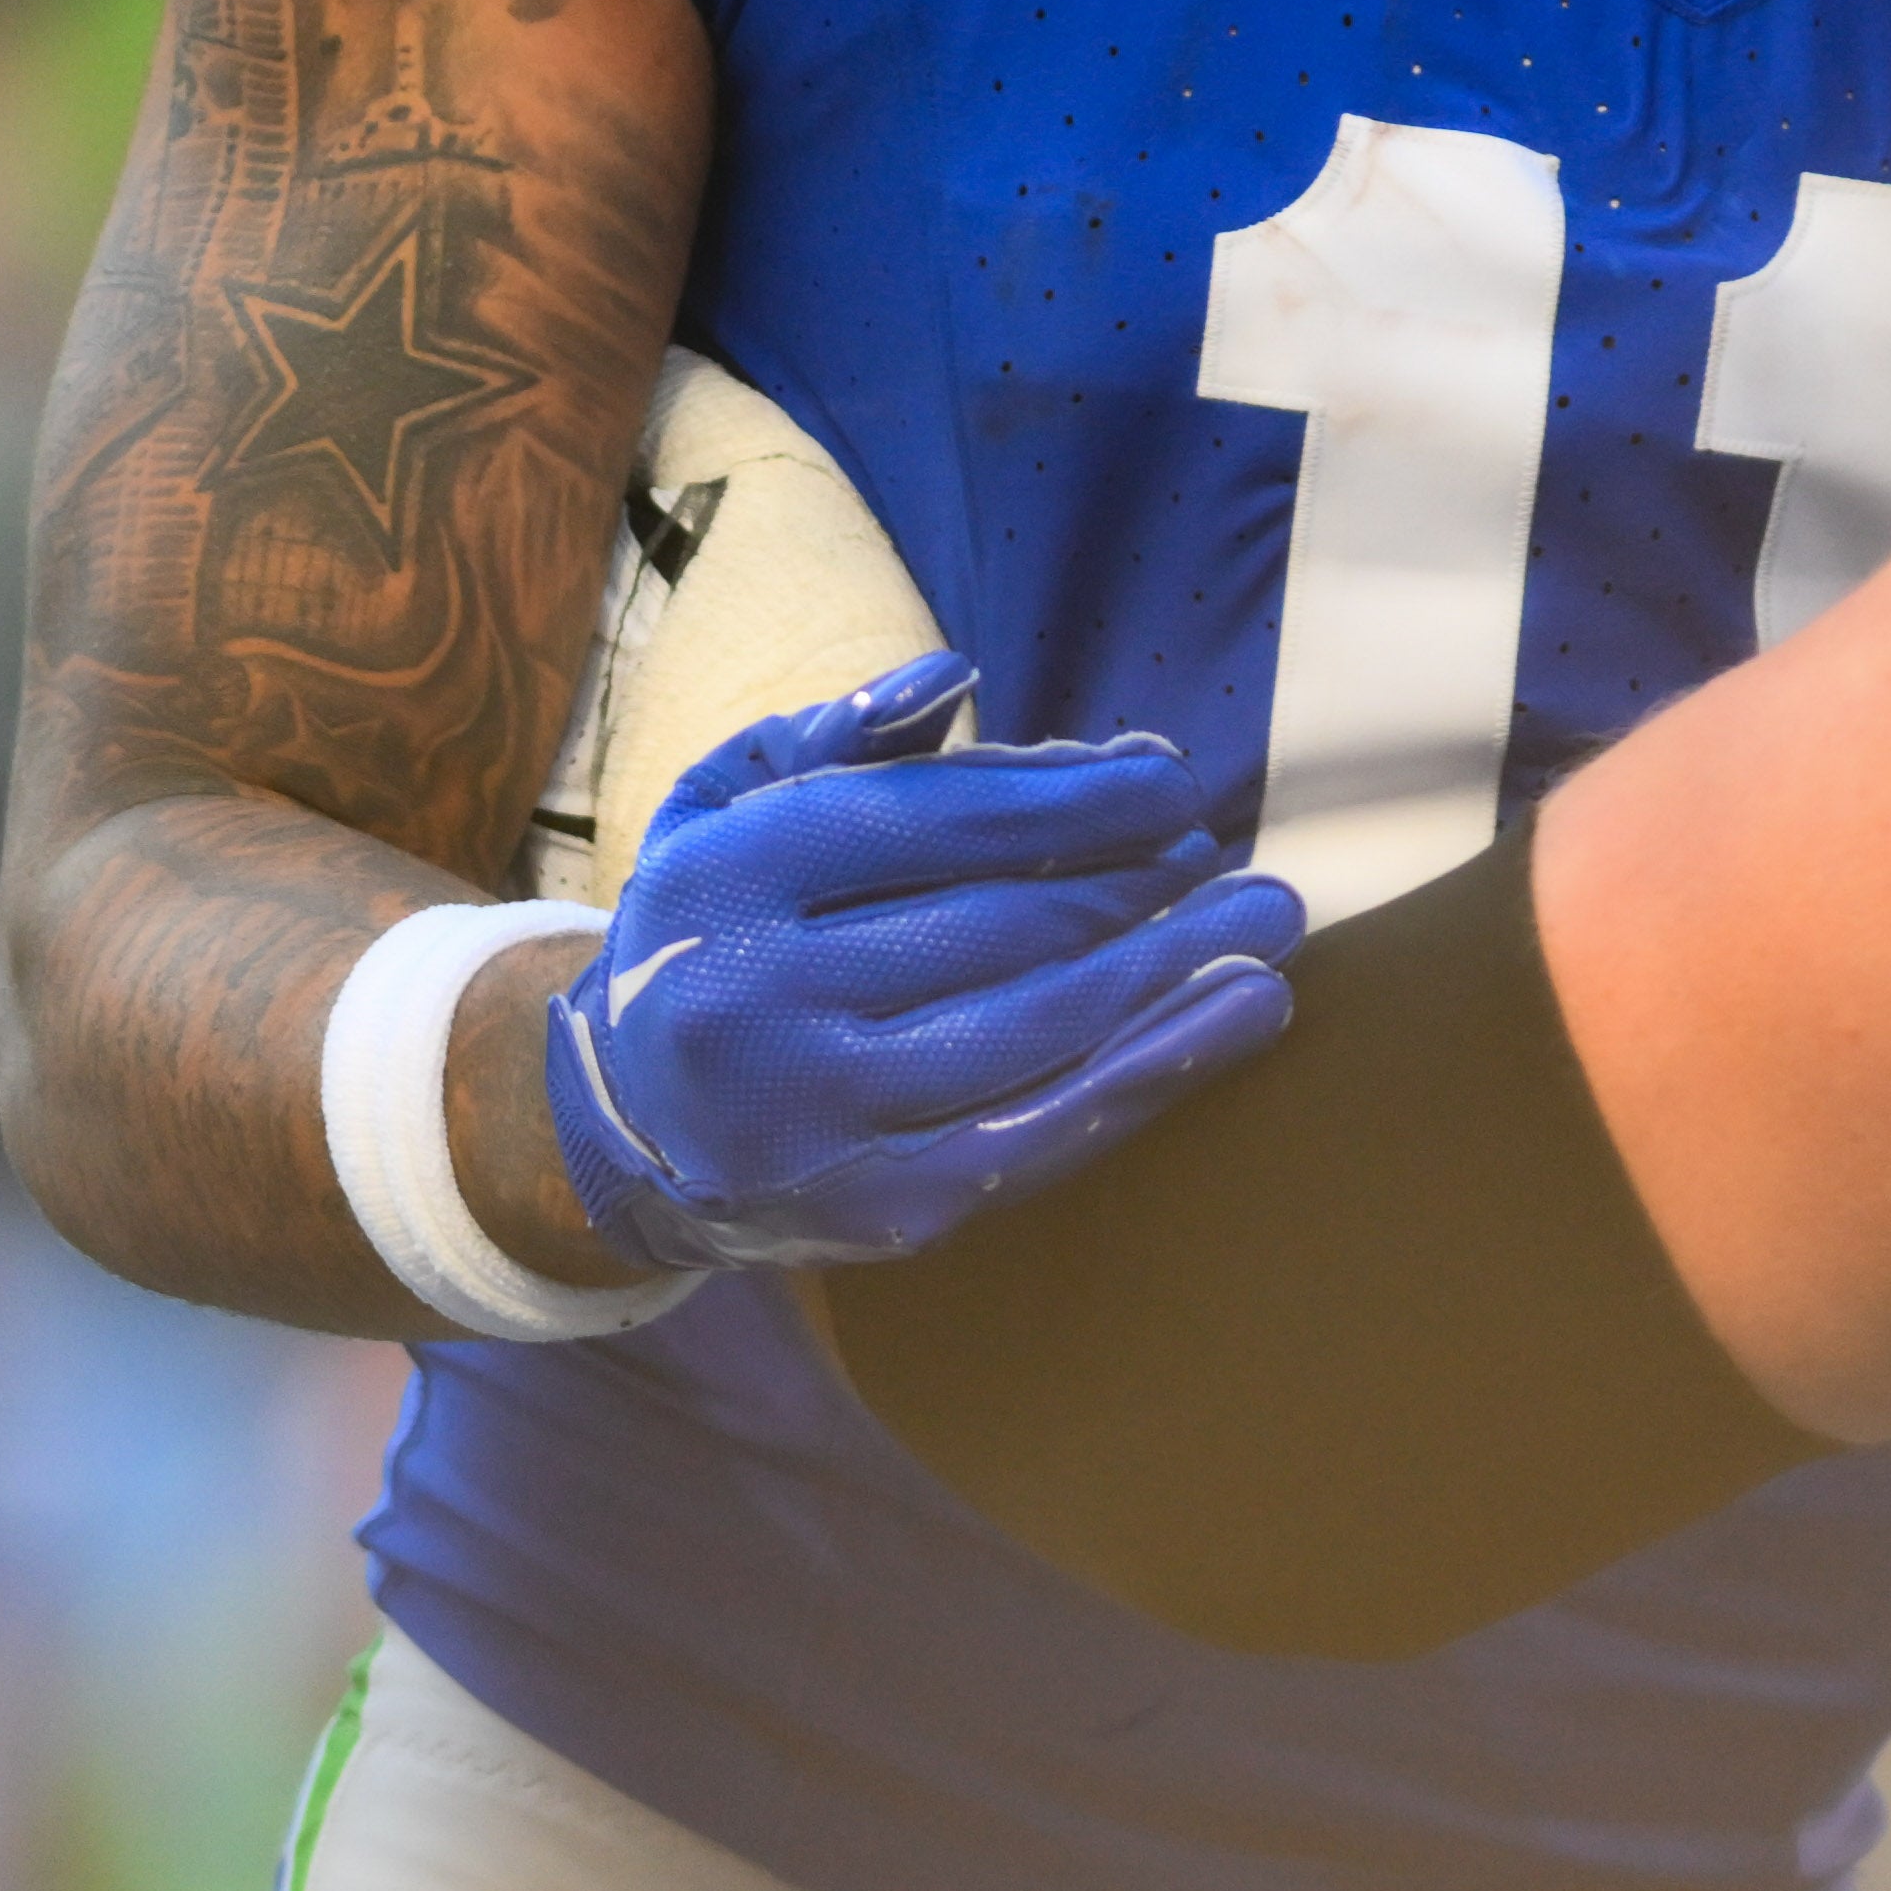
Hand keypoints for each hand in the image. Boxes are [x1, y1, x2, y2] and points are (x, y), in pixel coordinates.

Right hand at [533, 659, 1302, 1274]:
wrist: (621, 1138)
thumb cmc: (711, 940)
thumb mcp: (723, 809)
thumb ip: (836, 736)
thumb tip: (957, 680)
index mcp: (727, 878)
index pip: (930, 820)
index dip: (1067, 794)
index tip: (1169, 777)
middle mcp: (762, 1000)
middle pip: (996, 921)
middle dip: (1131, 878)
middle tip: (1219, 847)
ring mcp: (825, 1119)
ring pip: (1038, 1027)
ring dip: (1174, 966)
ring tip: (1268, 915)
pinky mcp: (884, 1210)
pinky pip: (1047, 1132)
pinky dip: (1160, 1070)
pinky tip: (1242, 1014)